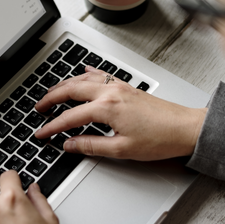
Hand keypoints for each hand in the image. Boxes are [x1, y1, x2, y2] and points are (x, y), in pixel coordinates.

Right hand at [34, 66, 206, 160]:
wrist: (186, 129)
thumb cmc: (161, 139)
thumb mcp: (122, 150)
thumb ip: (91, 146)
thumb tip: (69, 145)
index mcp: (107, 108)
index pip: (70, 118)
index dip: (52, 127)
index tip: (41, 133)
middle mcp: (111, 92)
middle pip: (71, 90)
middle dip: (50, 98)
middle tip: (38, 108)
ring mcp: (119, 86)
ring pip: (83, 79)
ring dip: (64, 85)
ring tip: (51, 93)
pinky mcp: (126, 87)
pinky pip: (100, 74)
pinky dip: (86, 74)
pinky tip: (82, 73)